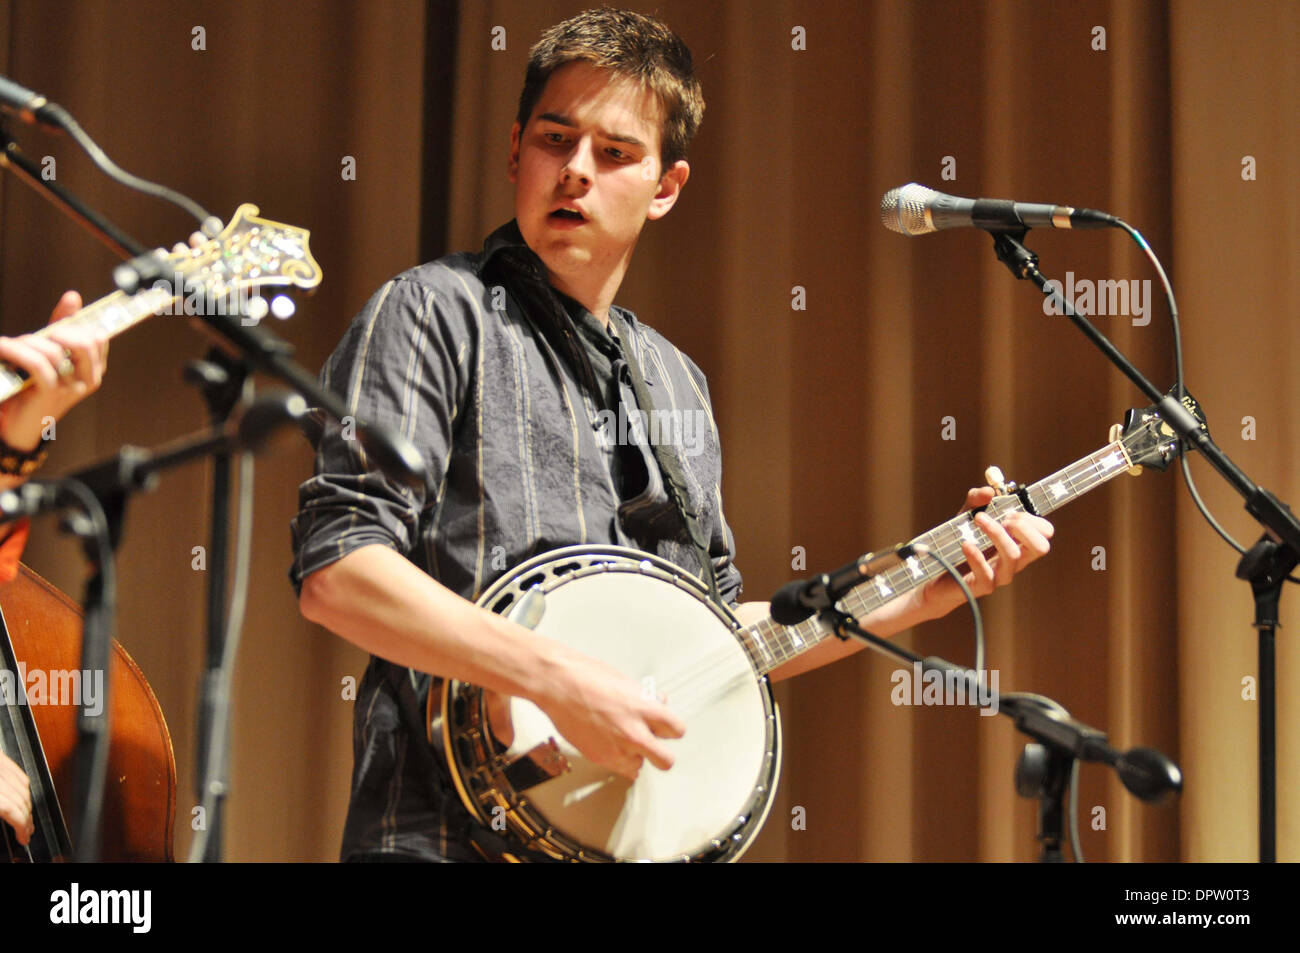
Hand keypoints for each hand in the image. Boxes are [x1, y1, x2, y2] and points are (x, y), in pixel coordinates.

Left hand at [0, 291, 107, 453]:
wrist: (14, 425)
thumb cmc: (32, 387)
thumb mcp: (49, 353)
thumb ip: (61, 327)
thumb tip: (73, 297)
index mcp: (93, 369)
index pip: (99, 337)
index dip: (80, 323)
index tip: (58, 322)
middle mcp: (88, 380)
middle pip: (86, 342)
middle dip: (59, 331)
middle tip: (40, 334)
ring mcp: (71, 389)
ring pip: (56, 351)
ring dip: (28, 342)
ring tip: (10, 345)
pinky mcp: (50, 395)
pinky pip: (38, 364)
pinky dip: (17, 351)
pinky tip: (3, 348)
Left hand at [0, 751, 33, 846]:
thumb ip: (0, 807)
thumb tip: (10, 819)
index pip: (13, 809)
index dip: (21, 826)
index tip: (24, 837)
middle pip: (20, 798)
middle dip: (27, 818)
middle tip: (27, 831)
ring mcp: (0, 763)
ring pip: (24, 785)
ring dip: (28, 803)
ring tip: (27, 817)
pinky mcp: (0, 757)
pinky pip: (19, 772)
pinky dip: (25, 786)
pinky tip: (23, 795)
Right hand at [531, 649, 684, 780]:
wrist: (557, 684)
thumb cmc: (587, 676)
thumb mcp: (626, 682)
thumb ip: (645, 699)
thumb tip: (656, 703)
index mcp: (645, 709)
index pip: (677, 730)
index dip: (671, 728)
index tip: (666, 727)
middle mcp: (634, 733)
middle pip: (666, 761)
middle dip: (660, 752)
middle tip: (654, 744)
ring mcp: (616, 749)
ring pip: (639, 767)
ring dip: (635, 756)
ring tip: (624, 740)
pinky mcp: (599, 758)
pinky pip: (618, 768)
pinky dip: (617, 760)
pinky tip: (610, 743)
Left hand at [916, 485, 1053, 619]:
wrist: (939, 571)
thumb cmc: (960, 542)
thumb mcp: (967, 515)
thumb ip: (977, 500)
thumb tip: (989, 491)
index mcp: (1018, 543)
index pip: (1045, 533)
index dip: (1031, 519)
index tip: (1009, 512)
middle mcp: (1015, 560)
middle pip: (1041, 547)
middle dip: (1024, 527)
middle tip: (1003, 519)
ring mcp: (1001, 574)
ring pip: (1013, 555)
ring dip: (996, 532)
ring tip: (978, 519)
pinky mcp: (982, 585)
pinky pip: (986, 572)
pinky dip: (976, 555)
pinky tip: (966, 544)